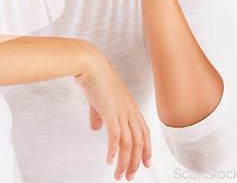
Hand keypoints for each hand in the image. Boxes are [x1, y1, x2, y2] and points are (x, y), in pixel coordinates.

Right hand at [75, 54, 151, 180]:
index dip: (147, 149)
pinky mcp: (111, 112)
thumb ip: (99, 115)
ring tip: (120, 174)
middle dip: (136, 161)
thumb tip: (95, 128)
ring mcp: (122, 111)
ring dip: (125, 161)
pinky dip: (114, 151)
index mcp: (130, 106)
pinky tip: (110, 160)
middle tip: (130, 176)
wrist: (90, 64)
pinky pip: (115, 136)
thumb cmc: (95, 78)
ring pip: (129, 143)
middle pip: (140, 142)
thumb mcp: (99, 100)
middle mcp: (130, 110)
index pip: (144, 132)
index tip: (146, 163)